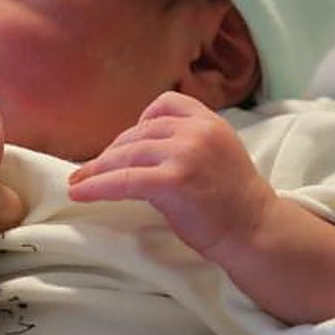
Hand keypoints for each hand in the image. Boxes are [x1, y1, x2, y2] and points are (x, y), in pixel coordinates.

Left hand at [68, 91, 274, 258]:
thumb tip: (133, 147)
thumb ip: (183, 141)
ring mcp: (186, 154)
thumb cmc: (231, 200)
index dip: (138, 123)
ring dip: (97, 169)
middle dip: (112, 153)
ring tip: (78, 182)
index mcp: (209, 121)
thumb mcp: (215, 154)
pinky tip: (80, 192)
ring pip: (126, 155)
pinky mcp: (174, 181)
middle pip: (139, 132)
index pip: (164, 104)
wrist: (255, 230)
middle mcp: (198, 131)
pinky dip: (97, 186)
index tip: (124, 144)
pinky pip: (124, 180)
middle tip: (92, 170)